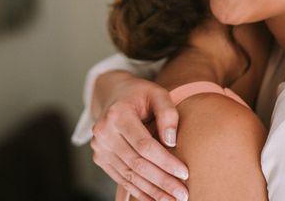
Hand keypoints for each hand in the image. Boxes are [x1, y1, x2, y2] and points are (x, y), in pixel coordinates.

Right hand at [91, 72, 189, 200]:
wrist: (113, 94)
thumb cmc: (140, 94)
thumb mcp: (157, 93)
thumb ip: (167, 113)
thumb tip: (171, 141)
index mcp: (117, 114)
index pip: (144, 145)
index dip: (165, 161)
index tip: (184, 173)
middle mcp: (103, 132)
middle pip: (136, 164)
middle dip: (162, 182)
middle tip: (183, 194)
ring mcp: (99, 147)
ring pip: (128, 176)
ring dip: (152, 192)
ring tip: (172, 200)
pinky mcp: (100, 158)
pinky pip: (121, 179)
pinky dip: (139, 192)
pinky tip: (154, 200)